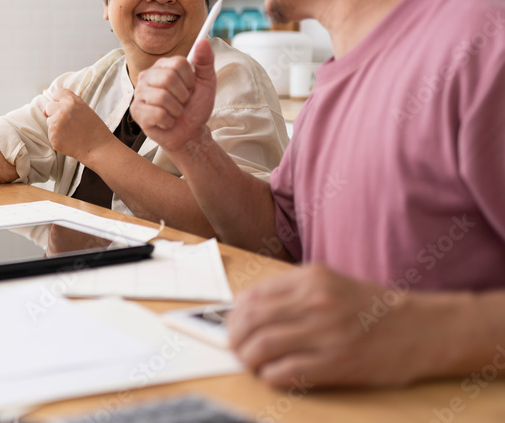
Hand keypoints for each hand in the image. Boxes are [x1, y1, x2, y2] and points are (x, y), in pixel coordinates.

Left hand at [43, 88, 114, 165]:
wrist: (98, 148)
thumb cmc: (94, 129)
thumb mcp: (84, 109)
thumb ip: (66, 105)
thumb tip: (44, 111)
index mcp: (72, 101)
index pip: (57, 93)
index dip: (60, 100)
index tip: (64, 107)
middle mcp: (62, 110)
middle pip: (49, 107)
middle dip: (55, 113)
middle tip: (69, 122)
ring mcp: (56, 124)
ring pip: (50, 121)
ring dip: (57, 126)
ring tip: (72, 132)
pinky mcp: (53, 137)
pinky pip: (51, 134)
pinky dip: (58, 137)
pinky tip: (69, 139)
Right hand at [130, 39, 216, 153]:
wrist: (189, 132)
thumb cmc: (195, 106)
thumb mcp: (206, 82)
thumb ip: (205, 61)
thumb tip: (203, 41)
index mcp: (163, 66)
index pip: (178, 63)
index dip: (189, 80)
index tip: (190, 88)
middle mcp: (148, 76)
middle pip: (168, 78)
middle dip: (182, 95)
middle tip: (182, 102)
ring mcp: (140, 93)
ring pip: (162, 97)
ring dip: (176, 110)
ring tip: (175, 112)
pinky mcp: (136, 111)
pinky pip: (157, 113)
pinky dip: (168, 121)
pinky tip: (167, 121)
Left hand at [228, 263, 426, 387]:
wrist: (423, 329)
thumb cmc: (371, 308)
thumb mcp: (330, 284)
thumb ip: (291, 292)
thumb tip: (246, 309)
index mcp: (311, 278)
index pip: (253, 296)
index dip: (234, 316)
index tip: (232, 327)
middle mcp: (316, 302)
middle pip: (251, 321)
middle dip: (234, 339)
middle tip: (235, 349)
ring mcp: (326, 333)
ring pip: (263, 346)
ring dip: (248, 359)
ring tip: (250, 363)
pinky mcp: (336, 363)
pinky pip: (286, 372)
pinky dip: (270, 377)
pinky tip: (272, 376)